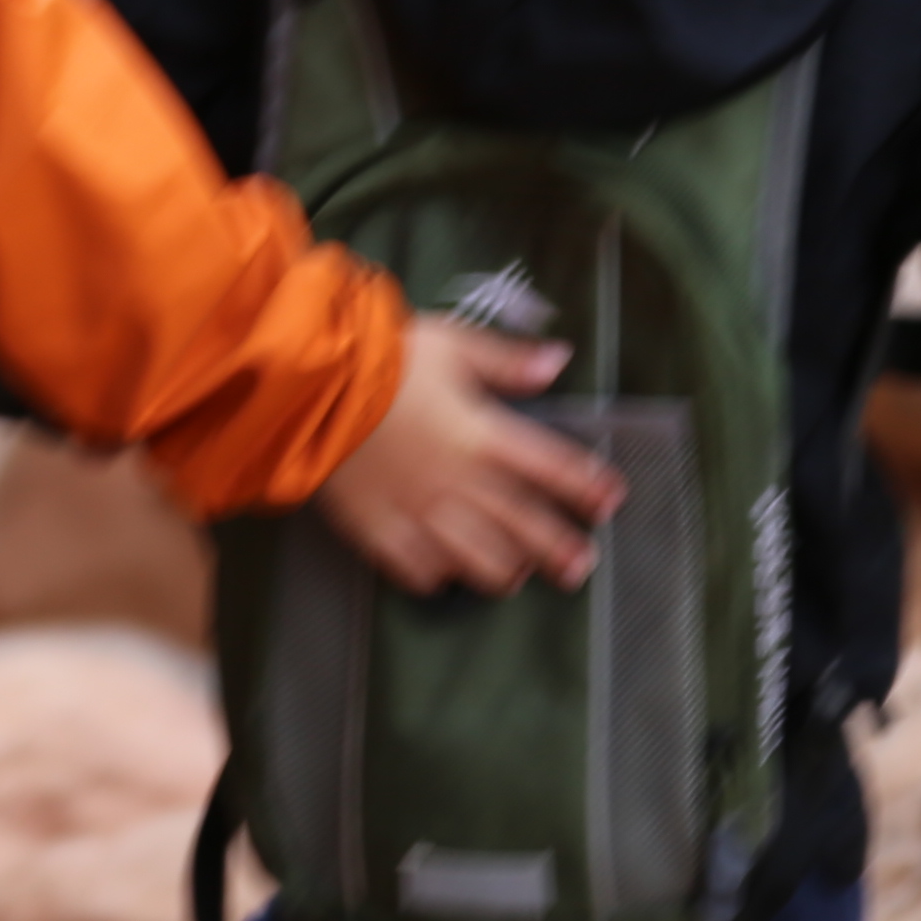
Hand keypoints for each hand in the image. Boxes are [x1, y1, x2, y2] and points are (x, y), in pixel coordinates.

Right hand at [314, 317, 623, 595]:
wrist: (310, 385)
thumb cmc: (385, 357)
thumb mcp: (454, 343)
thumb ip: (507, 361)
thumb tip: (558, 361)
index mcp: (482, 433)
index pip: (551, 466)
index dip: (586, 486)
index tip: (610, 500)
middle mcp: (459, 480)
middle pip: (522, 524)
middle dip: (559, 547)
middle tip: (582, 567)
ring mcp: (420, 511)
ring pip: (476, 557)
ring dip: (504, 569)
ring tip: (519, 575)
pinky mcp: (379, 529)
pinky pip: (417, 568)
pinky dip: (437, 576)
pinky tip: (446, 576)